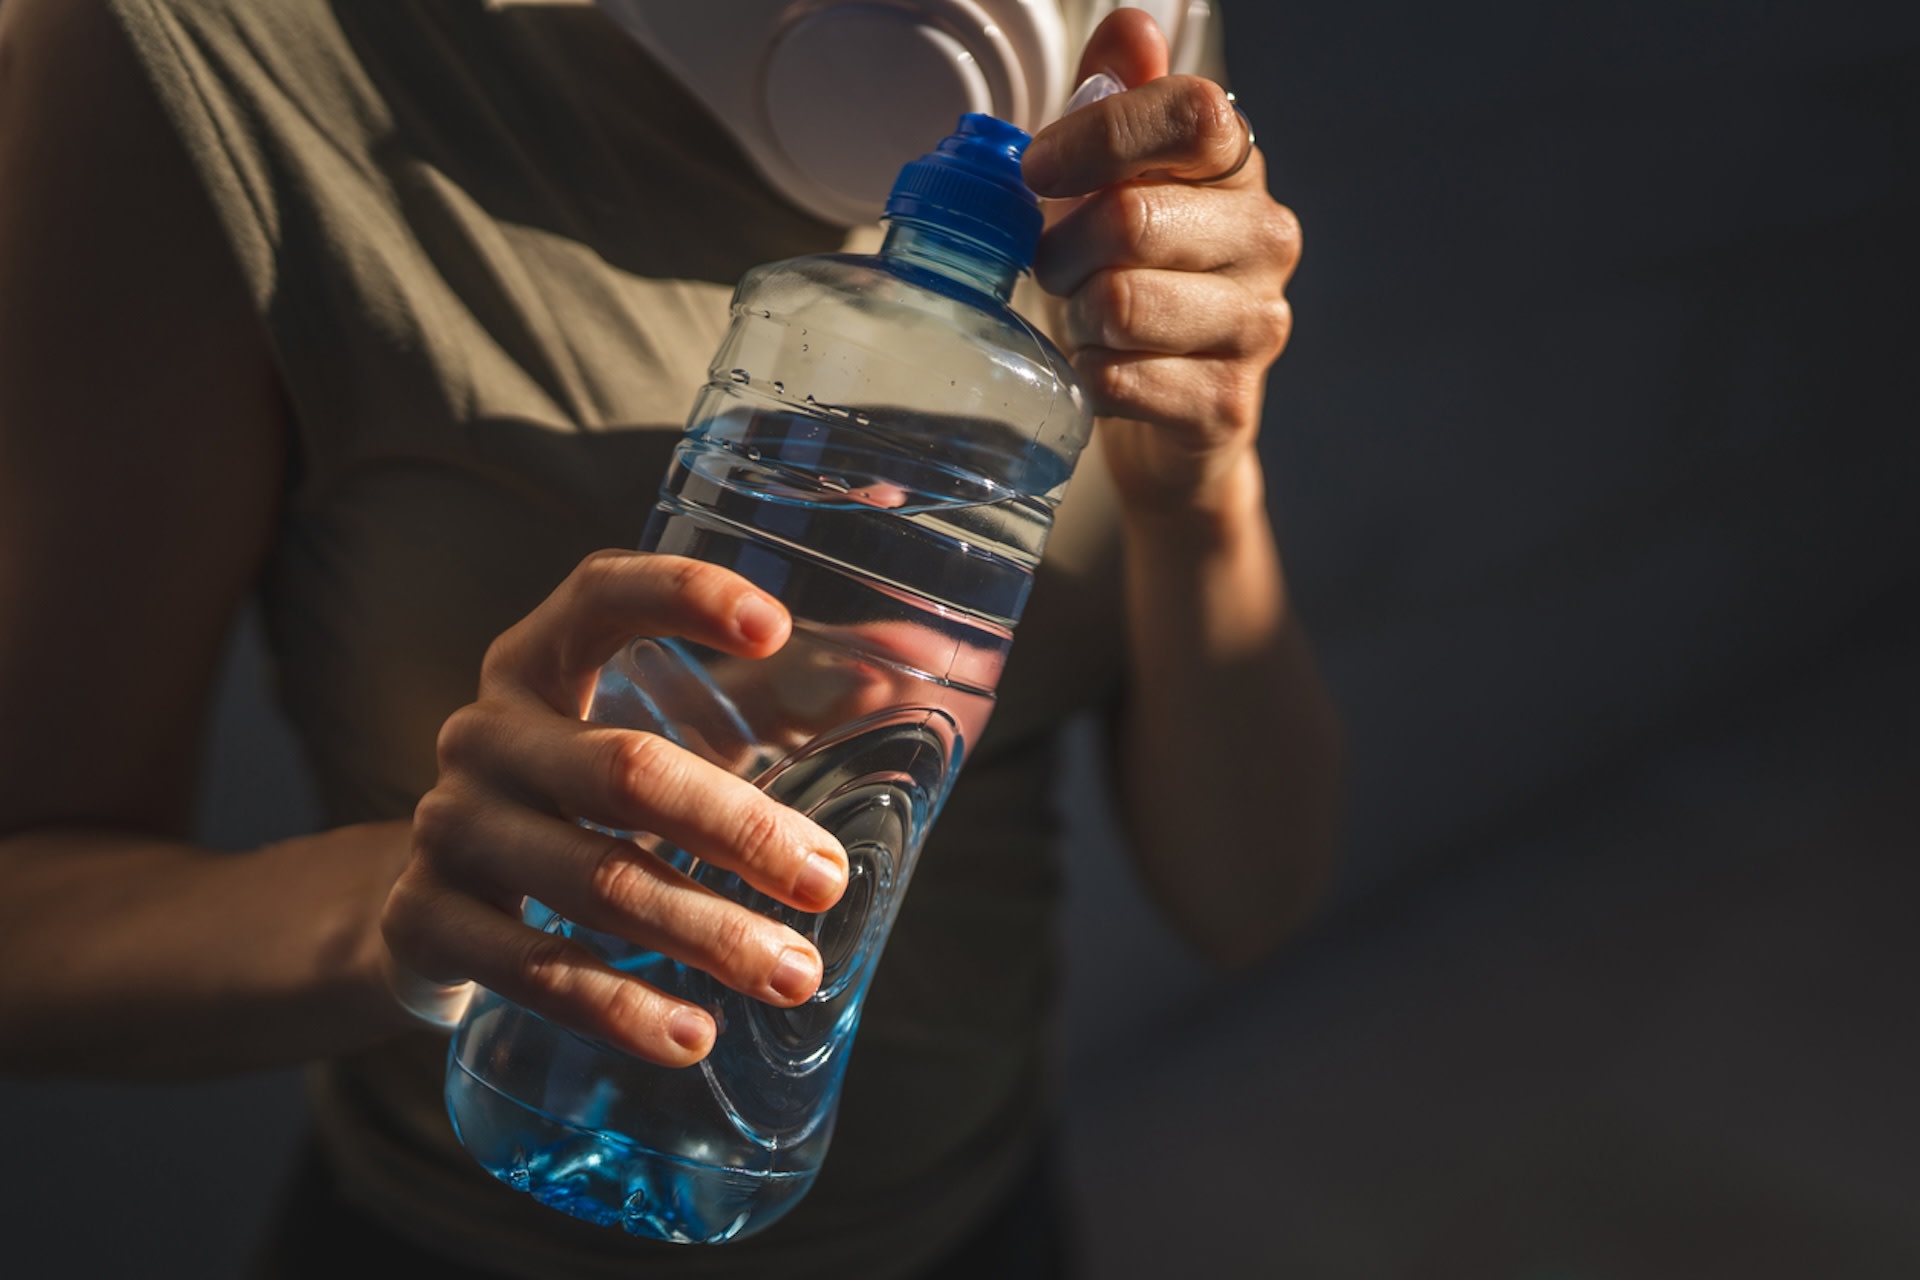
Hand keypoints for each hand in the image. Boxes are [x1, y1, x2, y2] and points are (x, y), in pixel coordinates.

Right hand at [380, 551, 849, 1066]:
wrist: (428, 900)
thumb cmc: (579, 799)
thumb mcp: (652, 732)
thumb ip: (766, 700)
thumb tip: (906, 672)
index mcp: (540, 660)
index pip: (602, 595)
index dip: (682, 596)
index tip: (777, 626)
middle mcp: (485, 731)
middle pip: (626, 771)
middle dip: (740, 829)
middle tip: (828, 880)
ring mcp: (449, 828)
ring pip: (593, 882)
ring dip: (704, 934)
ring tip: (793, 975)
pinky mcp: (425, 923)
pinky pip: (533, 970)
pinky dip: (618, 1008)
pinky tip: (692, 1034)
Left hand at [1022, 10, 1299, 516]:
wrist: (1175, 423)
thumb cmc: (1135, 285)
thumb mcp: (1114, 187)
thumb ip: (1118, 103)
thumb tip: (1129, 27)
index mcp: (1237, 168)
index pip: (1191, 111)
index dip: (1099, 136)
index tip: (1038, 170)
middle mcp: (1264, 237)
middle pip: (1131, 219)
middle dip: (1063, 250)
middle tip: (1052, 269)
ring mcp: (1256, 323)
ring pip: (1122, 304)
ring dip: (1076, 317)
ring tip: (1085, 322)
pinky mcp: (1226, 403)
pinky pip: (1120, 379)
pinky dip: (1089, 377)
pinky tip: (1105, 372)